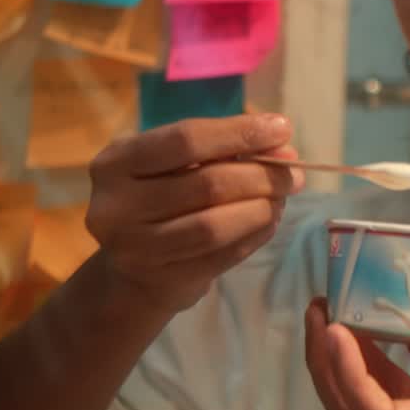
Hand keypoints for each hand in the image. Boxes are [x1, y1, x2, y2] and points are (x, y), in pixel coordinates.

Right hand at [85, 113, 303, 314]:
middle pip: (207, 183)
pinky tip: (269, 221)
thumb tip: (283, 146)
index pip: (186, 139)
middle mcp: (116, 205)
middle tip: (293, 173)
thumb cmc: (159, 198)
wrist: (131, 271)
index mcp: (116, 162)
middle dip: (262, 175)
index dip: (239, 132)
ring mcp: (136, 248)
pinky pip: (222, 255)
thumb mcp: (174, 164)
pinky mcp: (162, 280)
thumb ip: (221, 150)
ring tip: (282, 198)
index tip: (282, 128)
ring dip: (262, 208)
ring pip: (215, 225)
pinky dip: (255, 235)